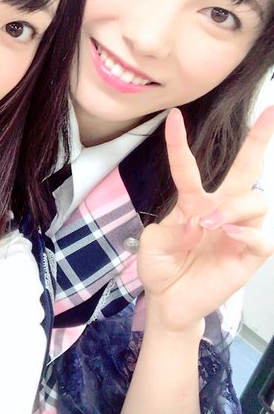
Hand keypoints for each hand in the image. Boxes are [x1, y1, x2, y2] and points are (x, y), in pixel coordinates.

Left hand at [138, 107, 273, 332]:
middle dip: (259, 139)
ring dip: (234, 207)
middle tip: (270, 111)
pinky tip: (229, 235)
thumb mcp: (152, 243)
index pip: (188, 167)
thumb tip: (198, 225)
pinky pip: (261, 236)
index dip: (179, 143)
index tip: (173, 116)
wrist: (167, 301)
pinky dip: (247, 232)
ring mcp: (237, 231)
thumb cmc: (161, 267)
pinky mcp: (248, 256)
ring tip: (209, 225)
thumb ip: (169, 230)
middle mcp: (219, 210)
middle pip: (246, 169)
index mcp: (193, 202)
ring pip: (256, 200)